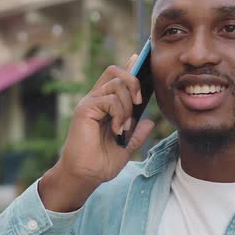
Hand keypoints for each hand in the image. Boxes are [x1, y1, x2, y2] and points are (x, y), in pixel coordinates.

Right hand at [39, 55, 154, 211]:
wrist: (85, 176)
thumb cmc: (101, 163)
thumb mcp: (126, 147)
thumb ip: (137, 133)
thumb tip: (150, 121)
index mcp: (105, 105)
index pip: (116, 77)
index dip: (129, 66)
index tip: (140, 59)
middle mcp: (96, 99)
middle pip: (116, 72)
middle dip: (134, 82)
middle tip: (140, 103)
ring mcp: (90, 103)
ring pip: (116, 85)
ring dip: (128, 106)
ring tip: (124, 127)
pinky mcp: (85, 109)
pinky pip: (109, 99)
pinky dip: (119, 114)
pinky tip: (117, 130)